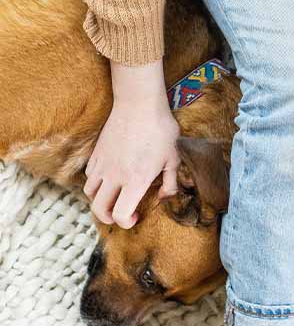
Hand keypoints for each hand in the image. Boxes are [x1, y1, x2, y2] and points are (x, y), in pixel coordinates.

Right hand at [83, 59, 179, 227]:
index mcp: (136, 180)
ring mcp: (103, 164)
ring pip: (89, 193)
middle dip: (108, 218)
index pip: (120, 214)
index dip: (126, 222)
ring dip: (99, 200)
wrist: (139, 103)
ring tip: (112, 197)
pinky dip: (95, 182)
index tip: (134, 216)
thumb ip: (170, 183)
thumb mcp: (174, 157)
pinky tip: (108, 177)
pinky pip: (89, 175)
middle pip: (99, 209)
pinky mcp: (96, 153)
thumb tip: (163, 198)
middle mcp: (116, 176)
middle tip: (120, 214)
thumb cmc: (160, 129)